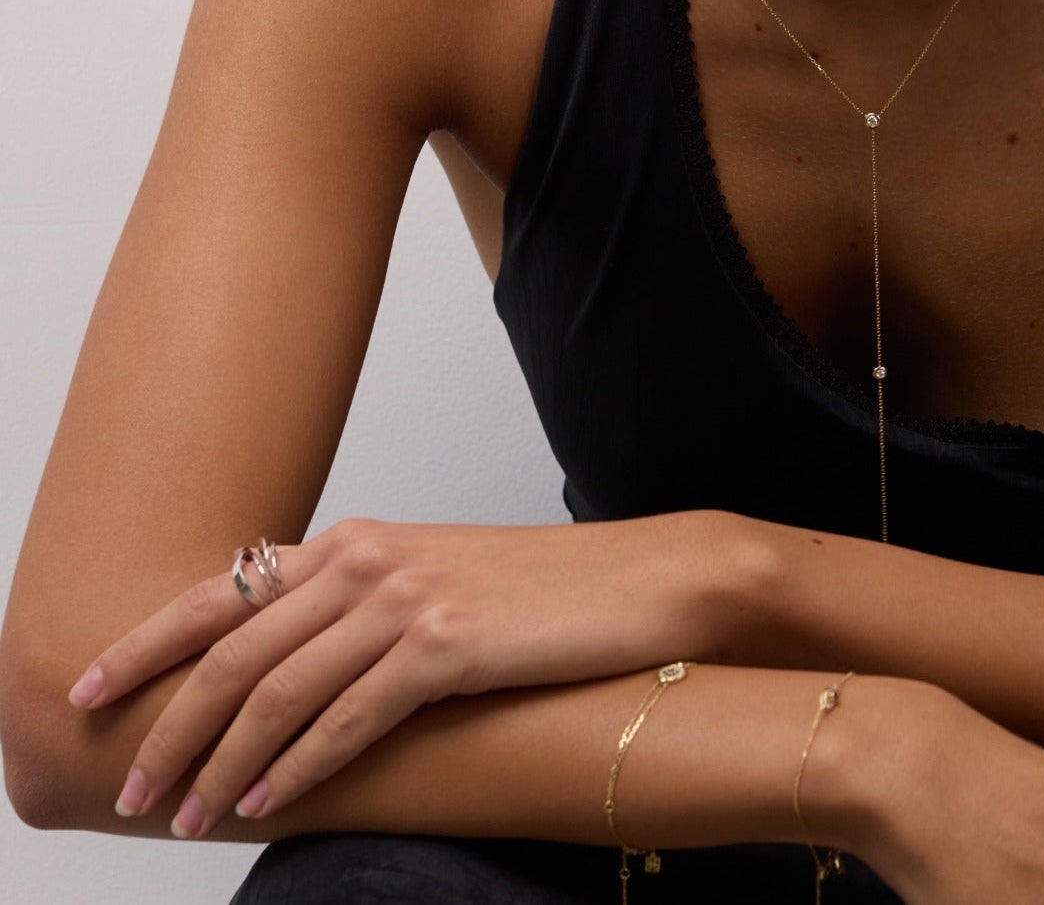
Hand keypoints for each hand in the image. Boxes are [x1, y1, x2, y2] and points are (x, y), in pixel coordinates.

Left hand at [65, 509, 740, 838]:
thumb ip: (360, 608)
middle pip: (234, 651)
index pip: (224, 589)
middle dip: (168, 724)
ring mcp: (407, 598)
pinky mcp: (446, 643)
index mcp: (361, 538)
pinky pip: (346, 720)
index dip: (145, 642)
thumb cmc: (545, 591)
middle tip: (128, 785)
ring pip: (277, 691)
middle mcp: (370, 558)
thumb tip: (288, 669)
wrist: (644, 581)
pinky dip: (295, 768)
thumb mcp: (438, 582)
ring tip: (182, 817)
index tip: (86, 687)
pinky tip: (267, 802)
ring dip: (219, 763)